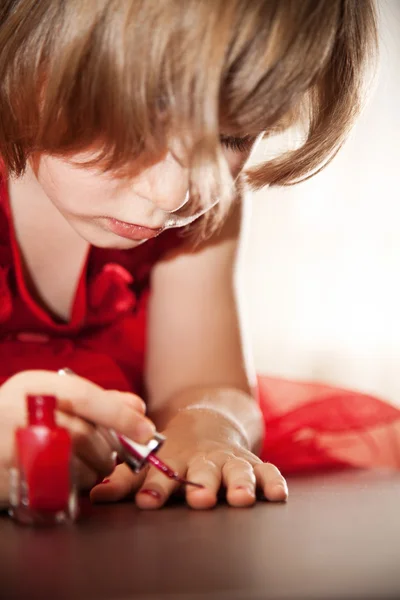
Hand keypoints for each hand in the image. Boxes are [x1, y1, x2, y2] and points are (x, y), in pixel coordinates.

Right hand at [0, 370, 154, 500]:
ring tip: (96, 469)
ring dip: (96, 471)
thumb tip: (137, 406)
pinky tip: (77, 481)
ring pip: (74, 463)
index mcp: (33, 384)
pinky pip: (56, 487)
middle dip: (109, 450)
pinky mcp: (10, 478)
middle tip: (116, 458)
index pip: (87, 396)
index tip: (145, 429)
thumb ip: (94, 399)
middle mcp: (21, 411)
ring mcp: (13, 446)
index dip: (121, 414)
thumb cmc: (16, 418)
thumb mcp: (48, 397)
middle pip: (84, 433)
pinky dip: (76, 486)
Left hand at [90, 407, 287, 508]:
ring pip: (237, 471)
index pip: (162, 475)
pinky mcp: (252, 464)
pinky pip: (266, 471)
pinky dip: (273, 481)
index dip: (155, 489)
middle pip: (204, 472)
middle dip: (203, 485)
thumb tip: (95, 495)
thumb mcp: (150, 461)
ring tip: (241, 498)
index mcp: (175, 460)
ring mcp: (230, 461)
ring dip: (239, 484)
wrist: (208, 423)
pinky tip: (277, 495)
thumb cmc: (174, 452)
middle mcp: (203, 460)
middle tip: (201, 498)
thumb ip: (126, 481)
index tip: (148, 501)